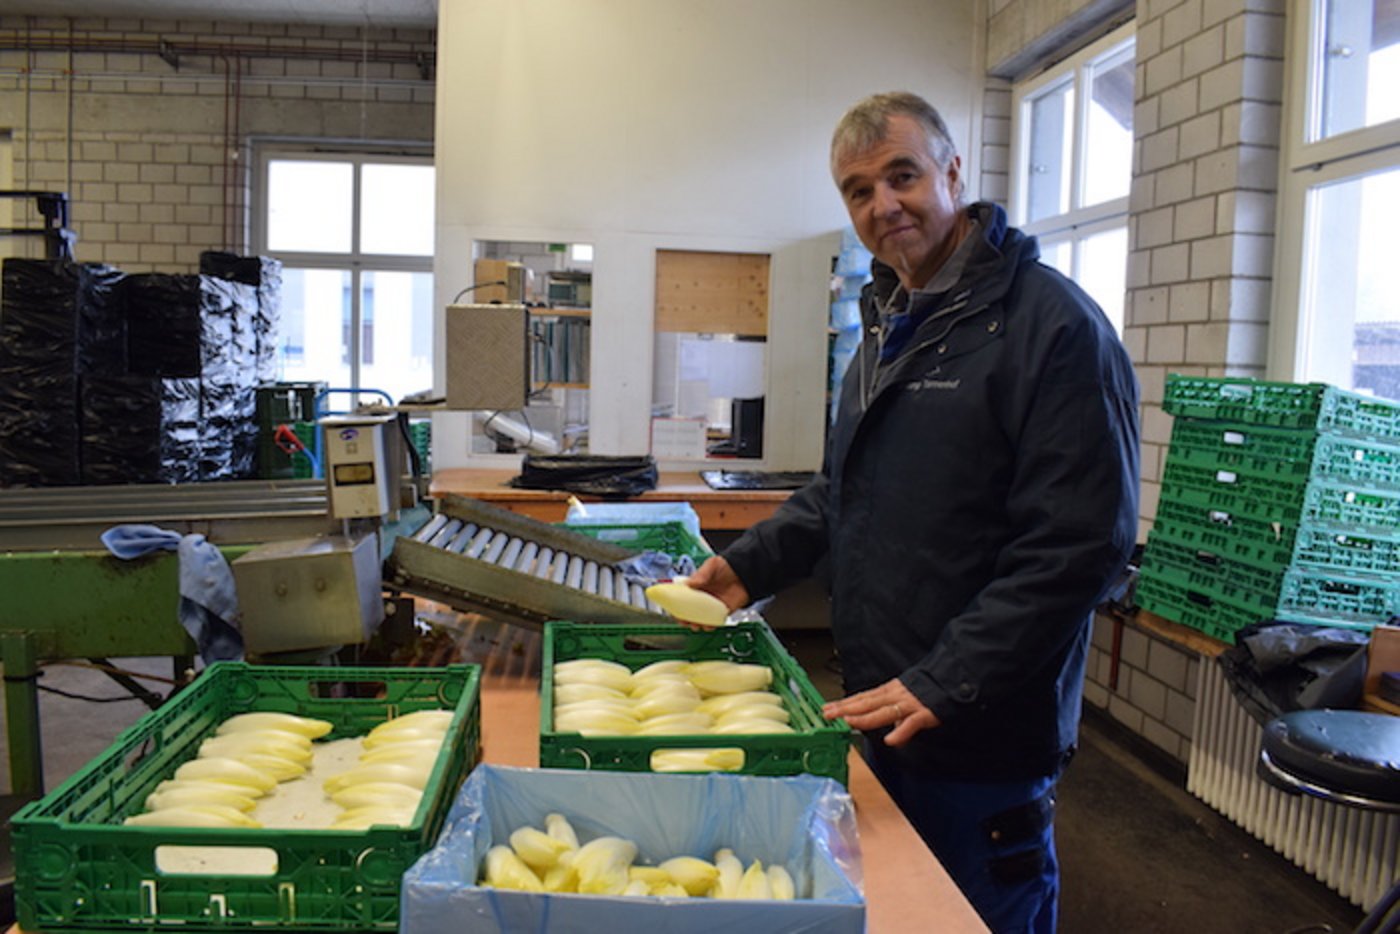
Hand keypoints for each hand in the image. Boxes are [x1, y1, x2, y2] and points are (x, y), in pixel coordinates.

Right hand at [671, 556, 748, 630]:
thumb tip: (689, 583)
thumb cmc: (728, 565)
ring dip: (697, 623)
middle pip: (690, 610)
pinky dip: (710, 625)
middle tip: (684, 621)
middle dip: (685, 618)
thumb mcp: (712, 565)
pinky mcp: (723, 610)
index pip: (683, 597)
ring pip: (701, 618)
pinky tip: (708, 626)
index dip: (677, 605)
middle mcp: (703, 596)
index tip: (674, 611)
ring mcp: (713, 604)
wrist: (747, 571)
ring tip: (695, 625)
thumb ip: (701, 574)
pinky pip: (715, 621)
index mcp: (697, 585)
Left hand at [822, 678, 938, 746]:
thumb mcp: (904, 701)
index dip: (844, 703)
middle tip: (828, 713)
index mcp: (888, 692)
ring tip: (849, 721)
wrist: (950, 681)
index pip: (862, 698)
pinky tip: (890, 740)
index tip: (827, 707)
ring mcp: (907, 704)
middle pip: (866, 703)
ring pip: (883, 712)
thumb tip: (892, 735)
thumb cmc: (926, 691)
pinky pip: (910, 724)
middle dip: (845, 708)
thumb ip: (895, 717)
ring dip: (865, 717)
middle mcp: (894, 696)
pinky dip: (901, 732)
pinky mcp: (923, 714)